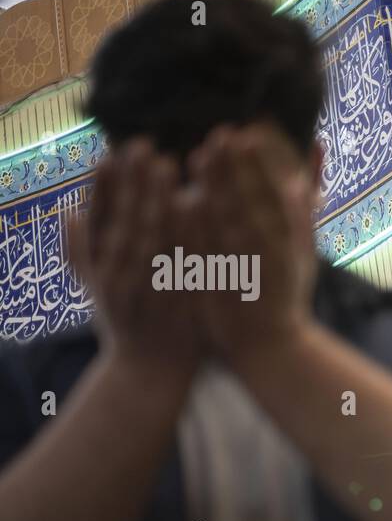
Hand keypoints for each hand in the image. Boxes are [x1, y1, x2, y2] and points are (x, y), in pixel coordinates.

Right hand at [69, 138, 200, 374]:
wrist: (150, 374)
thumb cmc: (123, 323)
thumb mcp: (93, 289)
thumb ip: (80, 251)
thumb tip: (66, 212)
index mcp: (100, 269)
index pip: (98, 219)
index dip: (103, 186)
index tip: (112, 153)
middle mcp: (120, 278)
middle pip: (125, 223)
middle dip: (132, 184)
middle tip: (143, 146)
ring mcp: (152, 290)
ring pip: (153, 240)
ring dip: (158, 202)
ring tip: (168, 167)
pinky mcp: (180, 300)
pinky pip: (185, 263)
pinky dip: (188, 234)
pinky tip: (196, 207)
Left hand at [179, 123, 318, 363]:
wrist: (271, 346)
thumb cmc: (285, 292)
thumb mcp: (303, 248)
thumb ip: (303, 203)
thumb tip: (313, 154)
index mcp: (289, 240)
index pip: (275, 194)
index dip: (259, 164)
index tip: (244, 135)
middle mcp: (271, 252)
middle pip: (252, 202)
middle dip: (235, 168)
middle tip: (217, 136)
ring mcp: (247, 270)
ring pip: (230, 224)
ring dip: (214, 190)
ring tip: (195, 159)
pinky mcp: (223, 286)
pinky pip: (208, 252)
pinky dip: (196, 228)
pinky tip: (181, 203)